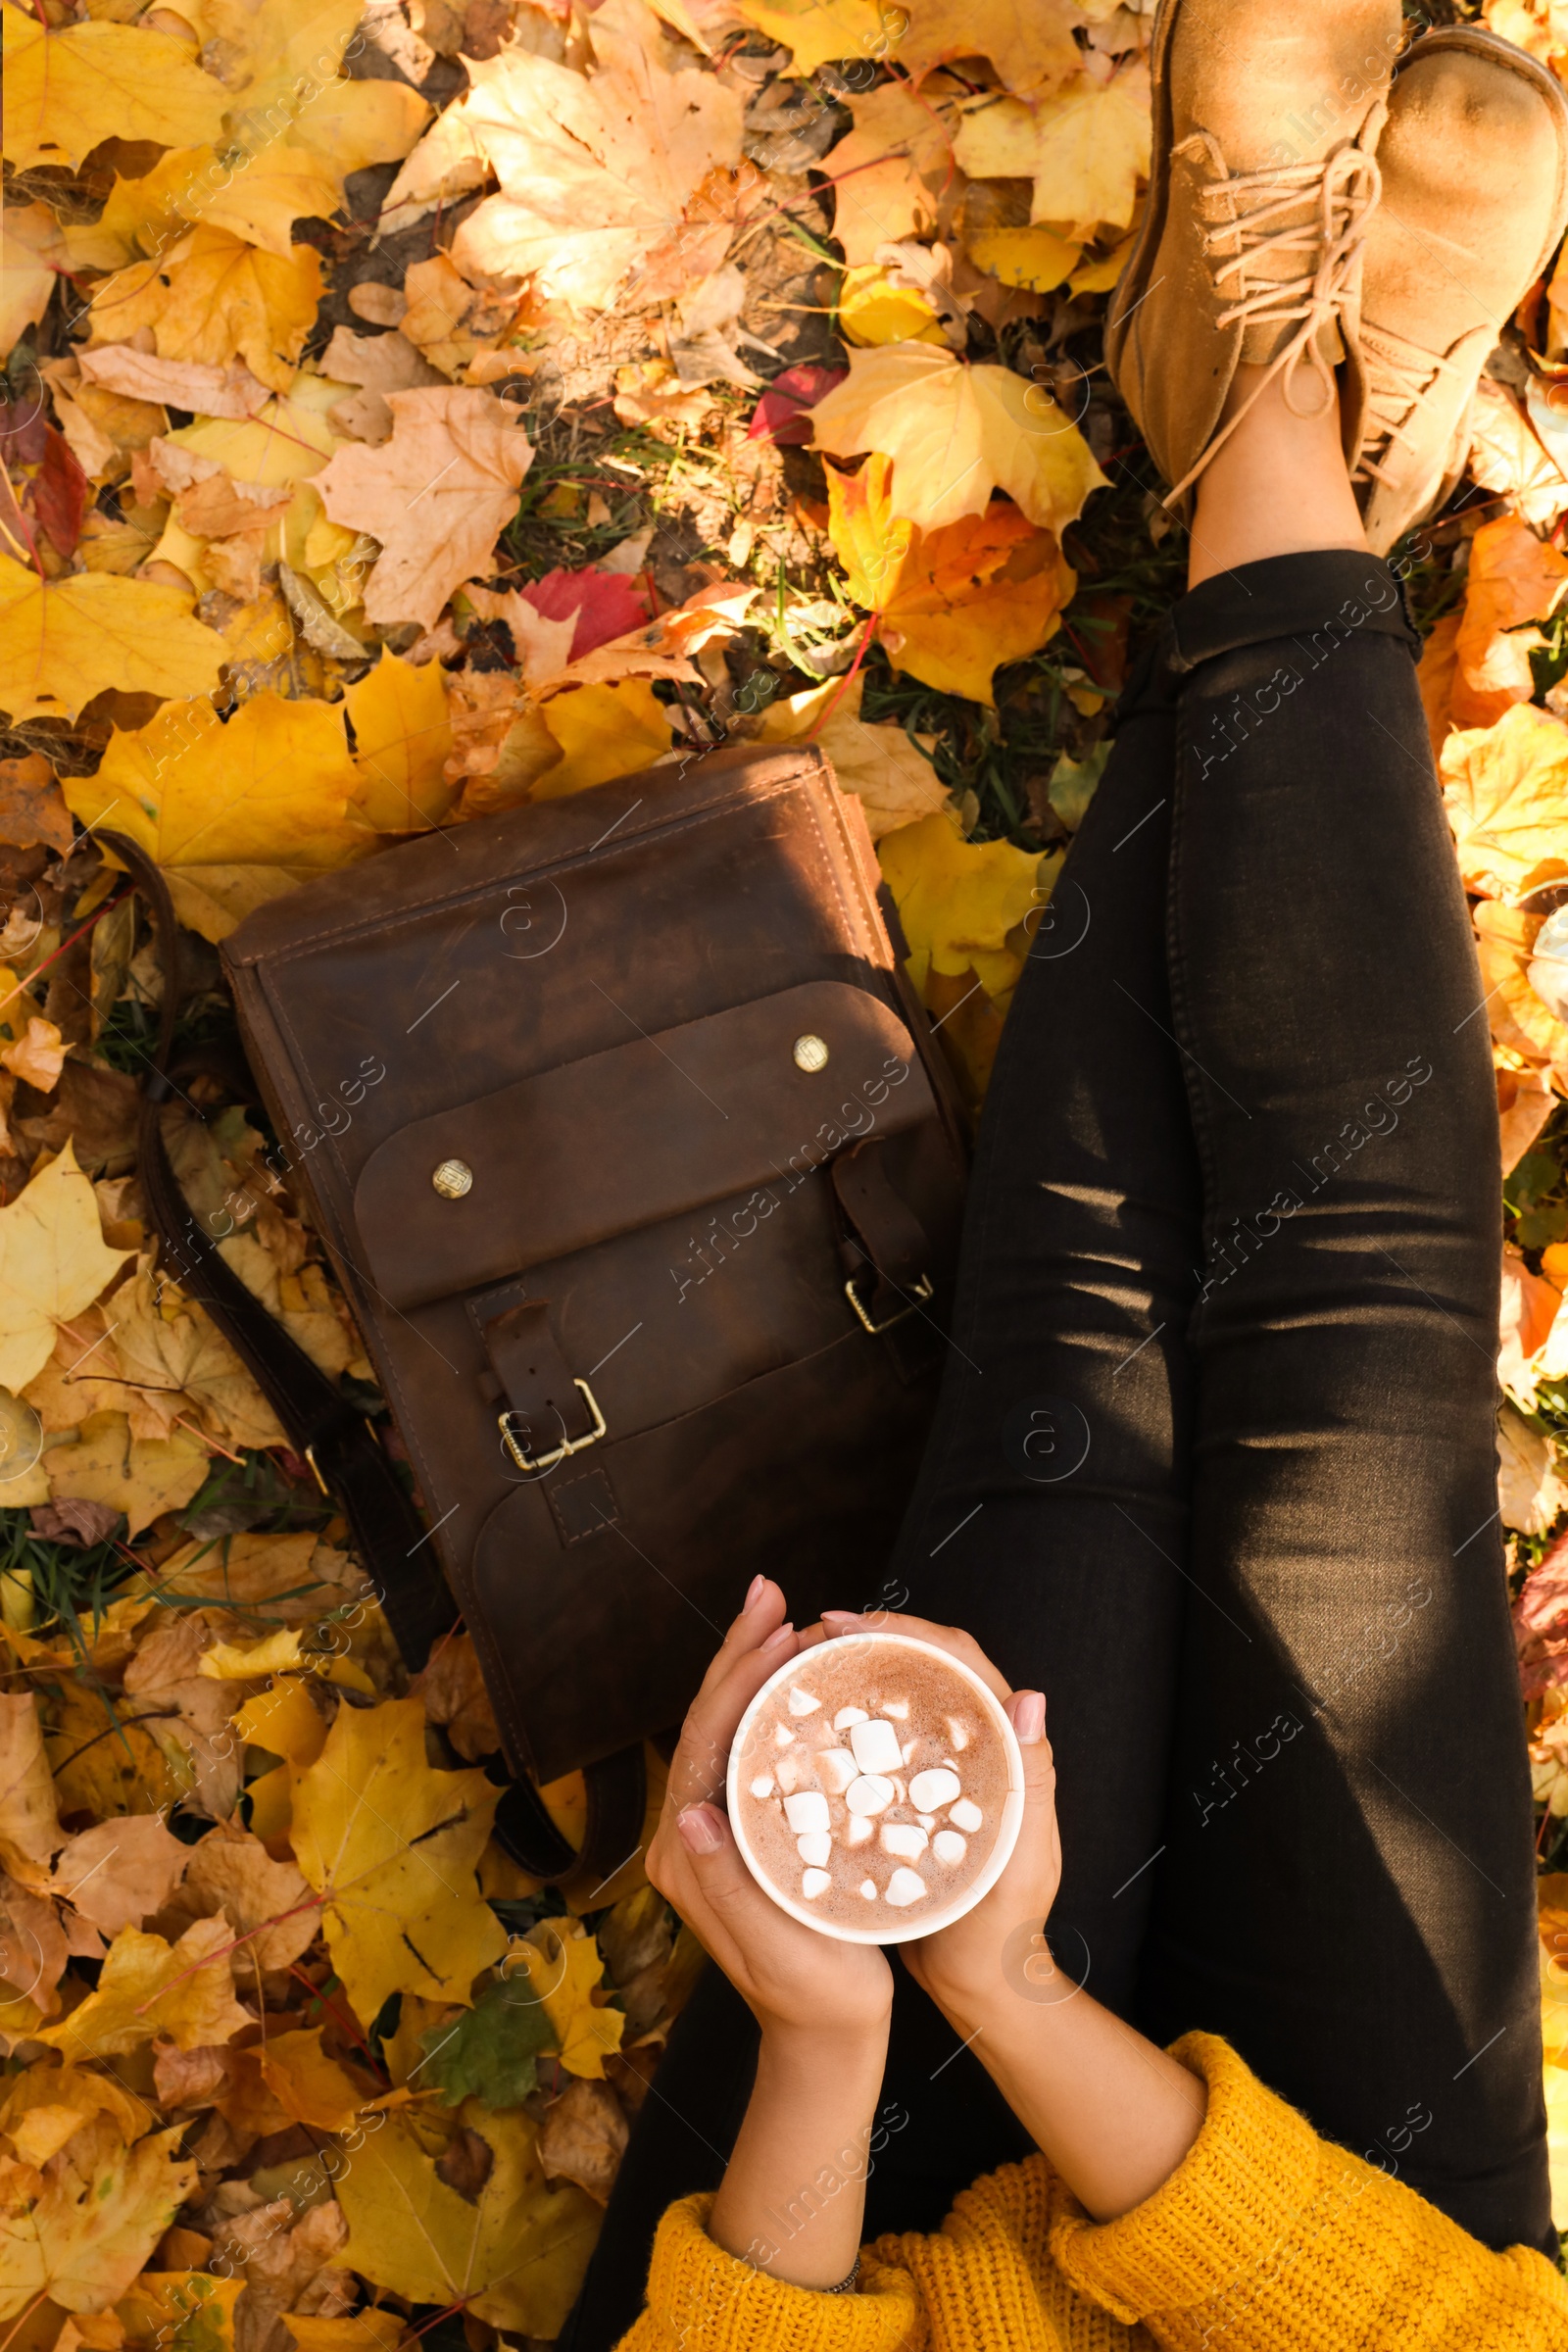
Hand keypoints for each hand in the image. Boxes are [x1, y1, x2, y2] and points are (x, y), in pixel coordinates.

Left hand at [646, 1579, 893, 2045]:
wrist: (826, 2039)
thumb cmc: (812, 1997)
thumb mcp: (775, 1947)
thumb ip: (726, 1884)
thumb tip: (688, 1814)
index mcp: (686, 1854)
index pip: (702, 1741)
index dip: (737, 1678)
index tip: (776, 1630)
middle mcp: (690, 1833)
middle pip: (709, 1720)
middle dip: (739, 1652)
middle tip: (773, 1593)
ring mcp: (716, 1829)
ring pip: (730, 1726)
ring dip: (755, 1668)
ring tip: (787, 1617)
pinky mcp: (745, 1831)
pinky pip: (752, 1747)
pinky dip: (772, 1703)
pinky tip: (802, 1676)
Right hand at [816, 1609, 1057, 2023]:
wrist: (983, 1983)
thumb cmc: (1007, 1929)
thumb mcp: (1022, 1863)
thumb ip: (1031, 1783)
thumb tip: (1031, 1696)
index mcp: (1005, 1750)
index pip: (961, 1662)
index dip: (910, 1631)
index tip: (852, 1625)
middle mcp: (972, 1749)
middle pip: (924, 1667)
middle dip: (872, 1639)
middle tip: (812, 1635)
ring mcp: (937, 1773)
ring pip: (897, 1701)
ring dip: (853, 1674)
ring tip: (799, 1665)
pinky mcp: (910, 1797)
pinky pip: (877, 1745)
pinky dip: (845, 1725)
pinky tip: (803, 1727)